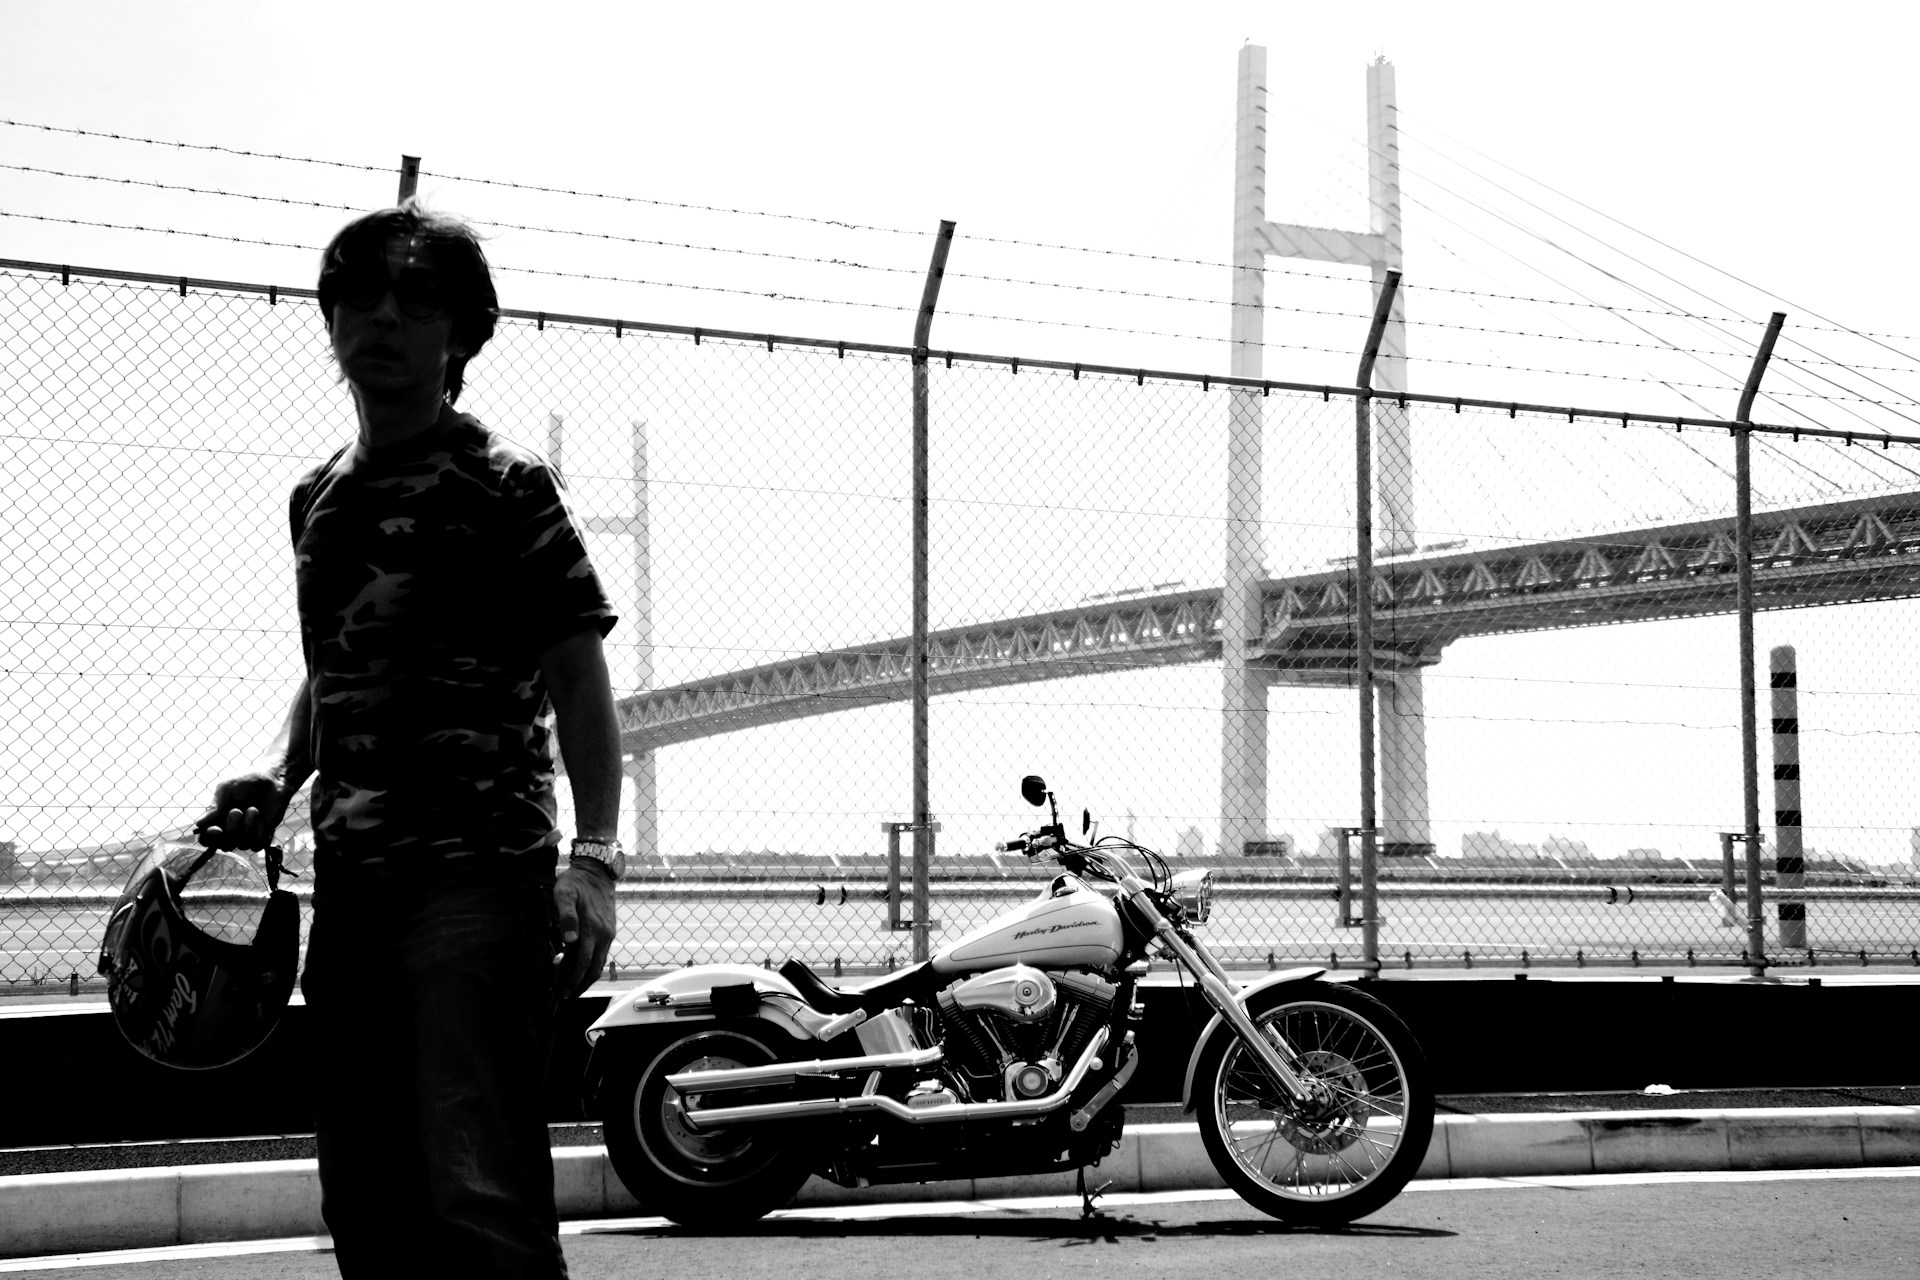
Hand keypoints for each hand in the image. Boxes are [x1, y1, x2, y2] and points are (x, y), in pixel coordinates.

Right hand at [194, 771, 292, 850]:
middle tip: (236, 811)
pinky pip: (257, 845)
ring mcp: (246, 833)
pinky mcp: (262, 834)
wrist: (275, 779)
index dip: (208, 839)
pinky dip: (259, 834)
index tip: (216, 830)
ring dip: (247, 828)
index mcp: (217, 819)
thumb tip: (199, 824)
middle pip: (223, 845)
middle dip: (231, 830)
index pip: (206, 839)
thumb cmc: (248, 780)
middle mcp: (230, 828)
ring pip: (241, 845)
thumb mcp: (228, 788)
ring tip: (253, 809)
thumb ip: (215, 806)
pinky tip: (263, 820)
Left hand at [552, 861, 616, 999]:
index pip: (582, 963)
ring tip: (574, 988)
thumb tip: (568, 939)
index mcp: (591, 928)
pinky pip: (602, 954)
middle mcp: (603, 935)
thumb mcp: (565, 894)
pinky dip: (593, 966)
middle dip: (581, 986)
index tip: (562, 993)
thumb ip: (566, 916)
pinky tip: (583, 968)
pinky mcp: (609, 931)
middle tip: (566, 997)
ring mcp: (608, 934)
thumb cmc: (576, 883)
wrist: (598, 872)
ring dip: (587, 978)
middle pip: (594, 969)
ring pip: (600, 964)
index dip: (573, 980)